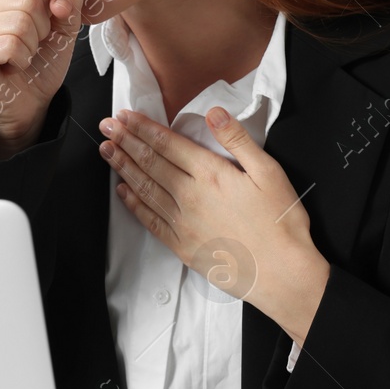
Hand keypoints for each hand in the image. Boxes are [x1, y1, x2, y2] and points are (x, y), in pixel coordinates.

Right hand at [0, 0, 84, 143]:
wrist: (27, 104)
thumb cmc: (38, 62)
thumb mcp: (63, 28)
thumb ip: (69, 4)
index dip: (48, 4)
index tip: (39, 26)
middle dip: (41, 28)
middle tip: (28, 45)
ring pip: (19, 23)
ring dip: (30, 47)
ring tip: (18, 56)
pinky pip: (9, 45)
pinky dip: (20, 60)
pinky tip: (9, 66)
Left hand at [98, 105, 330, 343]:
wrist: (283, 275)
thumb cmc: (280, 223)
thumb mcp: (269, 172)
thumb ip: (238, 140)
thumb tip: (214, 113)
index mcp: (210, 174)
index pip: (167, 144)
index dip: (143, 127)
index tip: (125, 115)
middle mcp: (190, 196)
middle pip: (150, 162)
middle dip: (125, 141)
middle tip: (107, 126)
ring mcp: (182, 223)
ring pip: (144, 188)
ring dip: (123, 167)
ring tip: (106, 151)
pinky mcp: (181, 246)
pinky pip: (150, 220)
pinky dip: (133, 203)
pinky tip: (123, 191)